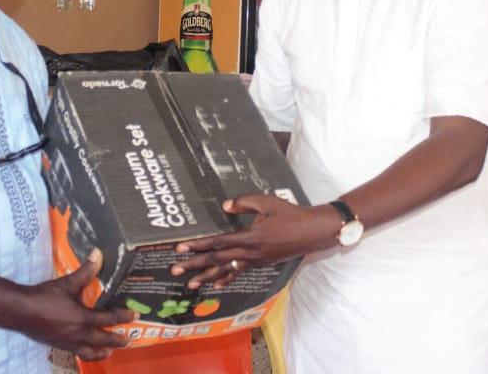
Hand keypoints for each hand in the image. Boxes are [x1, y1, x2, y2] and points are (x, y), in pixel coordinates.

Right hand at [17, 251, 136, 360]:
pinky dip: (86, 352)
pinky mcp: (59, 346)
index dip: (124, 317)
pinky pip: (77, 353)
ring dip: (102, 351)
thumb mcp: (68, 283)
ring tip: (109, 351)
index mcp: (84, 319)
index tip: (135, 316)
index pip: (110, 319)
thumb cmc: (45, 297)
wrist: (22, 311)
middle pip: (104, 340)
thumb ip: (86, 271)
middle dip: (118, 340)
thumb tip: (98, 254)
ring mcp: (69, 343)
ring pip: (90, 351)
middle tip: (130, 339)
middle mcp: (79, 335)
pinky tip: (85, 348)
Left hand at [170, 194, 339, 288]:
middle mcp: (250, 252)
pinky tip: (216, 285)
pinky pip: (240, 272)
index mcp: (249, 236)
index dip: (198, 246)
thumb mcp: (267, 202)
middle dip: (195, 265)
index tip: (181, 248)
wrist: (311, 232)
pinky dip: (227, 279)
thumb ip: (244, 203)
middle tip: (175, 269)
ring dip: (206, 277)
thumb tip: (225, 206)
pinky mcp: (260, 262)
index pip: (217, 243)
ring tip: (190, 283)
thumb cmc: (289, 214)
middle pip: (217, 260)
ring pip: (226, 270)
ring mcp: (255, 260)